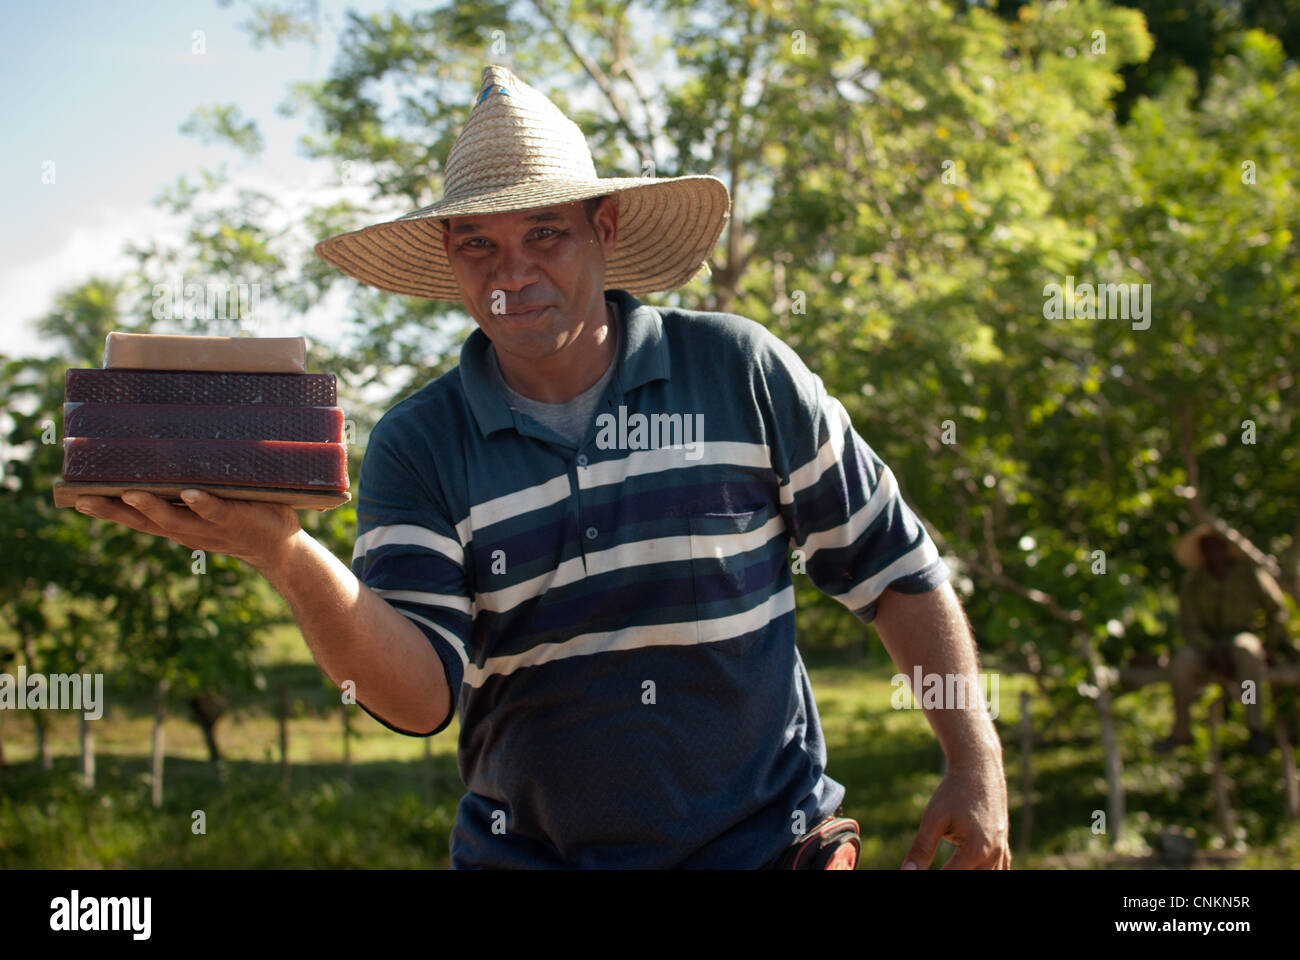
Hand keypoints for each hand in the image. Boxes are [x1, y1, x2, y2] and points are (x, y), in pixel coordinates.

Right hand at [74, 489, 301, 573]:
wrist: (280, 547)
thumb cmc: (242, 515)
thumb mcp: (210, 502)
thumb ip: (191, 483)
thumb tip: (171, 446)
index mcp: (177, 524)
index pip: (135, 518)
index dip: (107, 510)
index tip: (78, 497)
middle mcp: (187, 529)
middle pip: (144, 522)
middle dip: (114, 511)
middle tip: (85, 498)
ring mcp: (210, 526)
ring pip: (175, 519)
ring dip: (153, 507)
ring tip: (130, 494)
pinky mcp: (236, 518)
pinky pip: (217, 510)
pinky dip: (203, 503)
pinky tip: (191, 494)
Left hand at [901, 763, 1010, 869]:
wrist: (979, 769)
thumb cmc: (953, 792)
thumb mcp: (932, 819)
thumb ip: (921, 849)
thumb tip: (906, 872)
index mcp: (975, 850)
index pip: (951, 878)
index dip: (931, 879)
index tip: (914, 876)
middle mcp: (993, 855)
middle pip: (976, 881)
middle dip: (955, 879)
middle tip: (938, 873)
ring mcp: (1002, 852)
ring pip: (991, 878)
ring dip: (972, 876)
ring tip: (953, 869)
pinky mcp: (1003, 848)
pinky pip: (1000, 872)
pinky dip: (988, 875)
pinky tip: (975, 871)